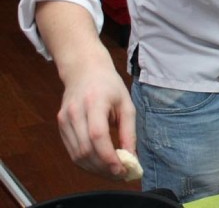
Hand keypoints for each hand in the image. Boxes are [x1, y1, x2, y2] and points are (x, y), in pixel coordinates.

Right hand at [56, 61, 136, 179]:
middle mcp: (75, 112)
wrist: (84, 70)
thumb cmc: (109, 85)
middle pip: (86, 149)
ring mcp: (64, 120)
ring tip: (111, 172)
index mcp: (94, 102)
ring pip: (77, 155)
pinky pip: (72, 151)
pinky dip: (86, 162)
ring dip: (94, 169)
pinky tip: (99, 164)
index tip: (122, 169)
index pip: (97, 135)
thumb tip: (131, 157)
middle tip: (120, 175)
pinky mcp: (60, 126)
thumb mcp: (126, 103)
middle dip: (103, 167)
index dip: (108, 156)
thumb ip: (128, 131)